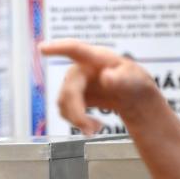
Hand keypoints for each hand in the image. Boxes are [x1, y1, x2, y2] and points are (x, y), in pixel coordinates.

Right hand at [38, 39, 160, 134]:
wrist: (131, 96)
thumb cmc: (134, 82)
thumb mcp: (136, 80)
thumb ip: (123, 79)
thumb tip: (106, 78)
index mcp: (97, 58)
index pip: (75, 49)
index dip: (58, 48)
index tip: (43, 48)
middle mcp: (81, 68)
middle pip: (70, 89)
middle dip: (77, 112)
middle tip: (90, 130)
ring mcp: (76, 81)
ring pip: (64, 102)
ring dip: (77, 119)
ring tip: (95, 129)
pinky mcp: (73, 95)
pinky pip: (65, 109)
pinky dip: (76, 121)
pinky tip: (91, 125)